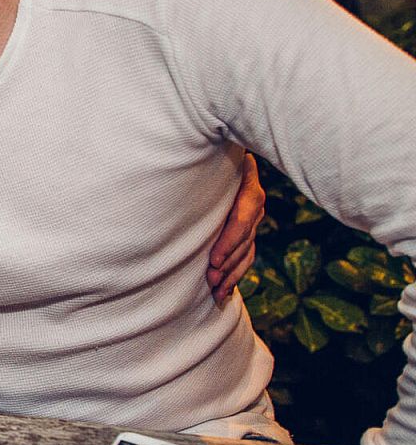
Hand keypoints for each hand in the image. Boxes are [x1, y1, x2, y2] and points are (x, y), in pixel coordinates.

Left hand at [207, 153, 264, 300]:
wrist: (209, 151)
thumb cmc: (199, 152)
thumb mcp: (208, 156)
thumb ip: (203, 162)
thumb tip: (192, 155)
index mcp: (246, 182)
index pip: (244, 215)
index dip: (230, 239)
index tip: (213, 259)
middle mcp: (252, 201)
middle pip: (246, 238)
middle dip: (228, 262)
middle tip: (209, 279)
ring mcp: (252, 217)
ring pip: (247, 251)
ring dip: (231, 273)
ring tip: (215, 290)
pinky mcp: (246, 231)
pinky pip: (245, 257)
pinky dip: (234, 276)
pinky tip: (222, 293)